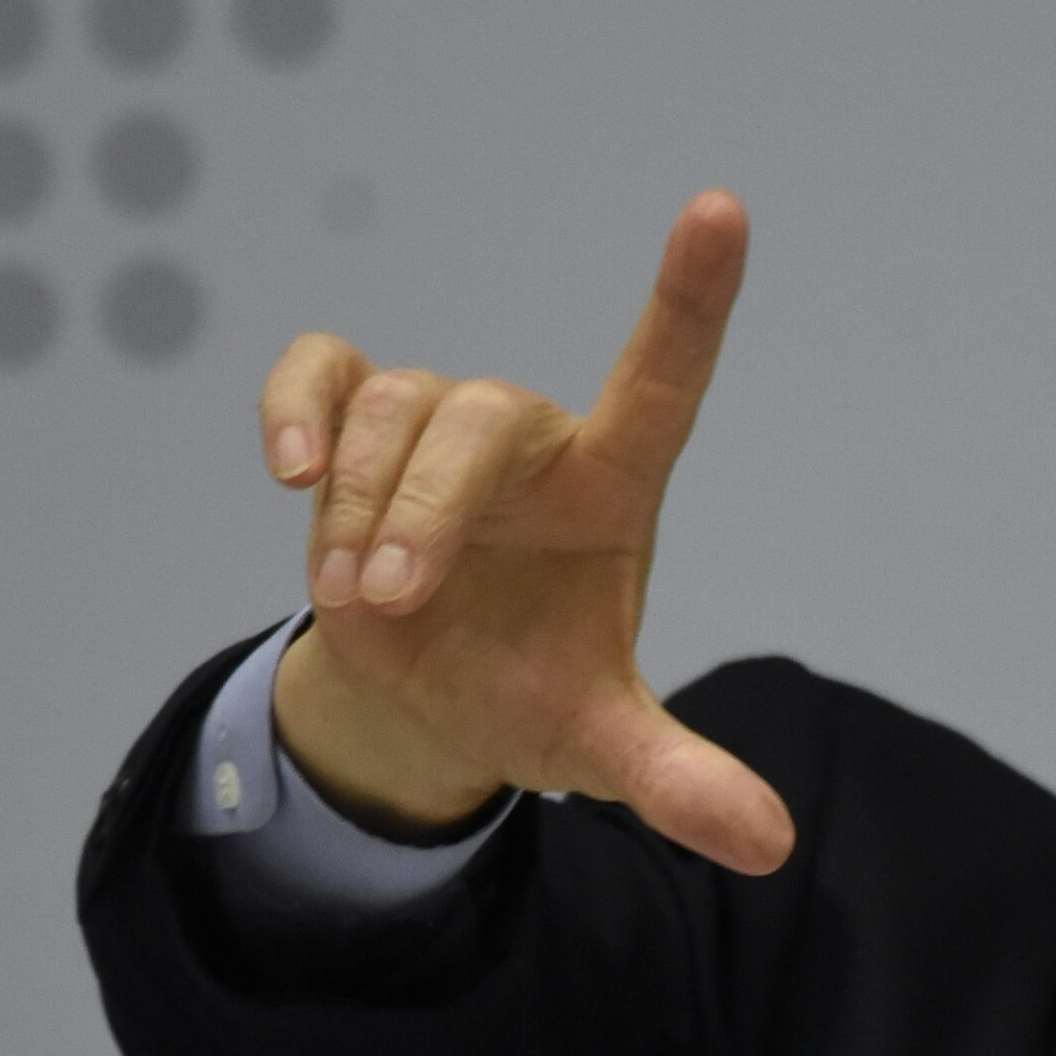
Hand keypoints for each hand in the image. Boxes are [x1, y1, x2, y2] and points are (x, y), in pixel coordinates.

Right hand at [257, 188, 794, 874]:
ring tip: (359, 599)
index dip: (692, 297)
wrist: (432, 698)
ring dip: (358, 504)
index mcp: (614, 490)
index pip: (666, 376)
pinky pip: (323, 368)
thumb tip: (771, 846)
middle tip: (387, 599)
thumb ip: (681, 782)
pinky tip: (284, 469)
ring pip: (394, 407)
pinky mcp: (356, 417)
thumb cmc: (533, 695)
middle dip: (423, 507)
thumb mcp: (603, 748)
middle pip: (479, 414)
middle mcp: (535, 440)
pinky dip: (295, 406)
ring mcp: (442, 423)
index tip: (723, 209)